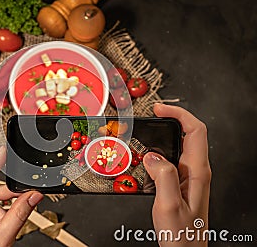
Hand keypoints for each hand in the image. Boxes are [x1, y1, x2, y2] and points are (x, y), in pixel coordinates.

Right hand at [143, 103, 210, 246]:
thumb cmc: (182, 234)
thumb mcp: (168, 206)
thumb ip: (162, 177)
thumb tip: (152, 156)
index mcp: (197, 171)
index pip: (195, 130)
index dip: (179, 113)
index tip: (160, 109)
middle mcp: (196, 171)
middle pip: (189, 133)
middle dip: (171, 119)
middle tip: (152, 115)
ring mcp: (190, 176)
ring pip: (179, 145)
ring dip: (164, 134)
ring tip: (146, 132)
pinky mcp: (181, 181)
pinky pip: (171, 158)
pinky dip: (158, 150)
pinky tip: (146, 155)